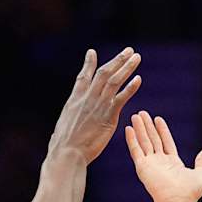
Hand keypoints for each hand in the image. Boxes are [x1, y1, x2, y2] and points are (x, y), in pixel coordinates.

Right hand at [48, 47, 143, 163]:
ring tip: (137, 57)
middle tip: (128, 50)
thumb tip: (64, 124)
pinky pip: (121, 98)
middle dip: (117, 60)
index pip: (83, 76)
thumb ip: (69, 119)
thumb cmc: (63, 145)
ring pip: (114, 80)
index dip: (88, 64)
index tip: (92, 52)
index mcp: (75, 99)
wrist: (67, 152)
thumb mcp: (64, 125)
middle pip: (104, 73)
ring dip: (127, 67)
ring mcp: (97, 105)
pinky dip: (130, 87)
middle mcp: (87, 98)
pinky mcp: (108, 116)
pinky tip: (138, 79)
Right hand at [126, 111, 201, 201]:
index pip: (166, 142)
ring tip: (135, 115)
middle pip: (153, 140)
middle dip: (148, 126)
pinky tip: (129, 128)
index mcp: (173, 163)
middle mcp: (160, 163)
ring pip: (144, 142)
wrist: (178, 201)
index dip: (162, 130)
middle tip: (142, 113)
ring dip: (139, 129)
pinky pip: (136, 150)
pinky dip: (132, 139)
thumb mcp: (201, 174)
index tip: (158, 119)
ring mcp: (150, 164)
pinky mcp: (142, 167)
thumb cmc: (190, 192)